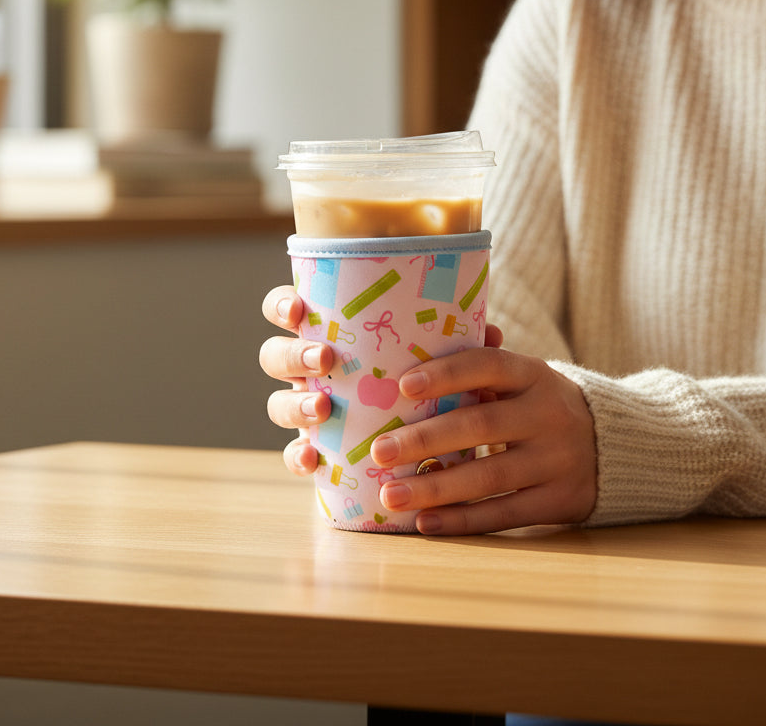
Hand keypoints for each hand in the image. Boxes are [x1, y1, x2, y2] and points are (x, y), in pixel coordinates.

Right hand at [258, 285, 505, 479]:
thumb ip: (454, 345)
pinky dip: (298, 456)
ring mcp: (306, 411)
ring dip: (293, 405)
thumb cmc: (422, 383)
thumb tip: (490, 332)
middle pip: (275, 355)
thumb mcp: (436, 359)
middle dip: (293, 354)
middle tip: (325, 358)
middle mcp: (309, 371)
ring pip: (278, 404)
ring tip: (321, 410)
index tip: (298, 310)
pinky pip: (294, 454)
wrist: (423, 441)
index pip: (290, 309)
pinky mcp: (315, 451)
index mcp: (329, 334)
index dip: (282, 305)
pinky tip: (313, 459)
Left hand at [370, 348, 596, 533]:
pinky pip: (505, 513)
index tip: (404, 385)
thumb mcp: (525, 376)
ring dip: (435, 488)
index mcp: (535, 375)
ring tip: (390, 495)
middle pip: (481, 425)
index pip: (489, 366)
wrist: (614, 446)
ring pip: (489, 476)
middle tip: (379, 451)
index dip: (448, 373)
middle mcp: (548, 414)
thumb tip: (431, 333)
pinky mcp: (560, 501)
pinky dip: (463, 520)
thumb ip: (483, 359)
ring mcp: (557, 460)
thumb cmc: (541, 405)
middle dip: (426, 439)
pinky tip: (424, 522)